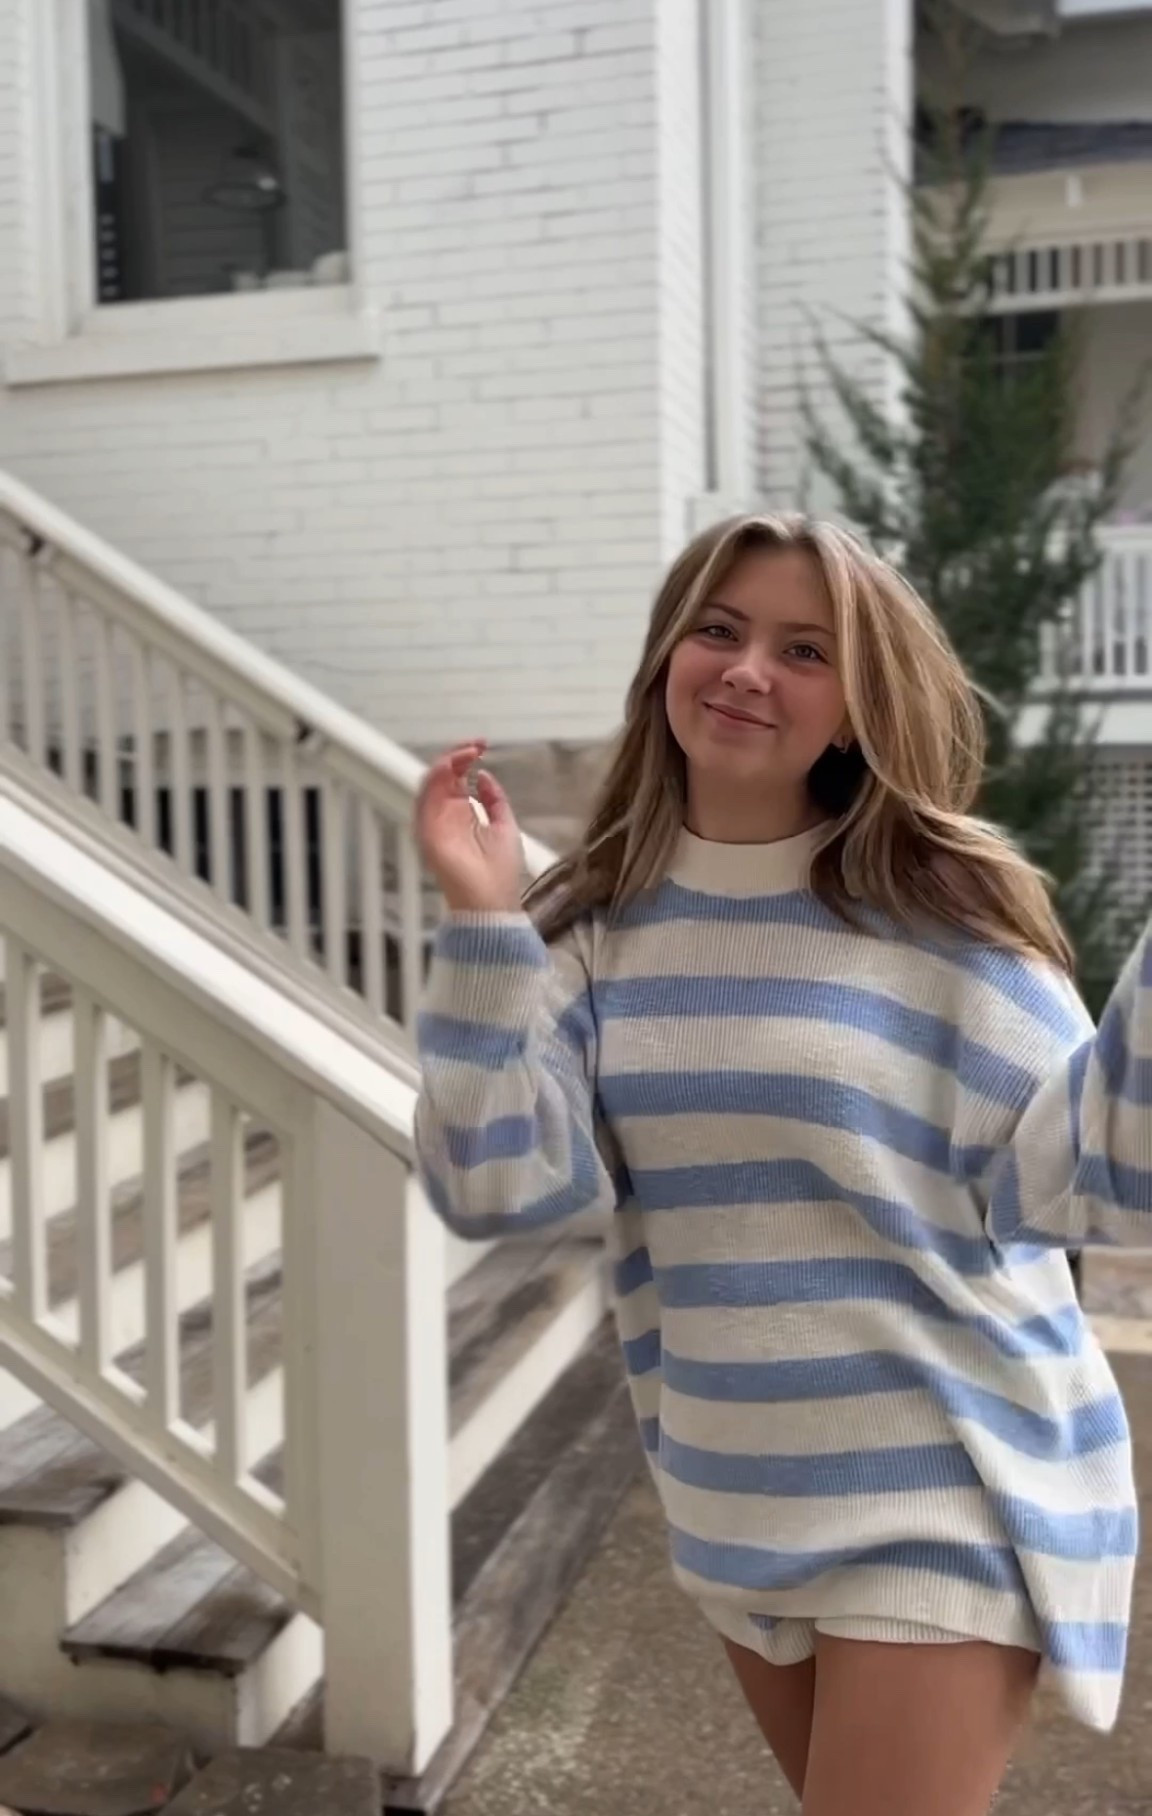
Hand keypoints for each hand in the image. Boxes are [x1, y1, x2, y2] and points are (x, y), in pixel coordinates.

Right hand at [415, 742, 524, 912]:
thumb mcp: (504, 825)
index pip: (456, 778)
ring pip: (430, 784)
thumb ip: (494, 800)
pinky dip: (436, 780)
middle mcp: (444, 817)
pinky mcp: (427, 833)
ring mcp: (434, 824)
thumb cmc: (500, 872)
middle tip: (475, 746)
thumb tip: (484, 776)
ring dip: (446, 763)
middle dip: (456, 755)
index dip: (465, 759)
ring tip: (465, 753)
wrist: (492, 902)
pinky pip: (425, 800)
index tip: (482, 746)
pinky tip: (451, 767)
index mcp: (461, 815)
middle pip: (441, 777)